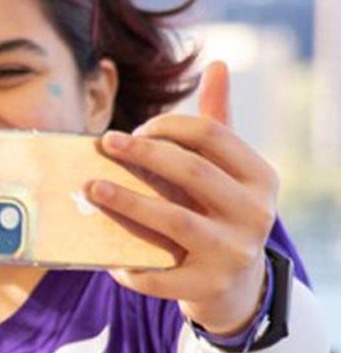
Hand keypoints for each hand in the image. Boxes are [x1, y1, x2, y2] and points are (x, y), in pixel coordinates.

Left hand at [88, 60, 277, 334]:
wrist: (236, 287)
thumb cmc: (221, 214)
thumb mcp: (229, 172)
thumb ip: (218, 123)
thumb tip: (218, 64)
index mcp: (260, 177)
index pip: (211, 136)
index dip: (168, 127)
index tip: (133, 131)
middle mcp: (254, 213)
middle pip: (193, 172)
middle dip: (144, 155)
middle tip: (104, 144)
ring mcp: (232, 253)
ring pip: (174, 222)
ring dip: (129, 203)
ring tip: (92, 189)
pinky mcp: (207, 288)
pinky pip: (160, 276)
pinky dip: (131, 268)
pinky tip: (107, 257)